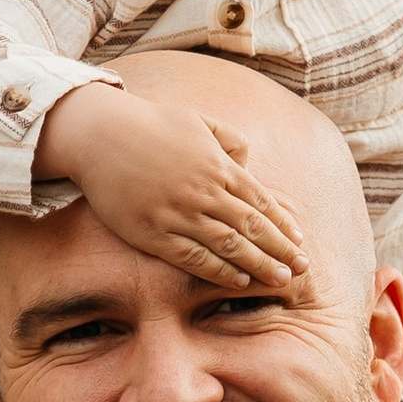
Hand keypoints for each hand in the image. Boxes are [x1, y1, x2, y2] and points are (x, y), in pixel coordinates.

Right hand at [37, 79, 307, 290]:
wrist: (99, 134)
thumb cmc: (149, 124)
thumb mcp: (198, 120)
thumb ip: (229, 139)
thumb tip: (247, 162)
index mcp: (217, 165)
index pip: (261, 200)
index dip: (282, 224)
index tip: (300, 240)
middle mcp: (204, 192)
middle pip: (252, 227)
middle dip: (281, 249)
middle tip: (303, 268)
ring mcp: (179, 214)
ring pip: (229, 246)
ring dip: (259, 265)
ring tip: (281, 279)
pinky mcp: (154, 232)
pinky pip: (193, 257)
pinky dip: (219, 271)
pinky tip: (238, 281)